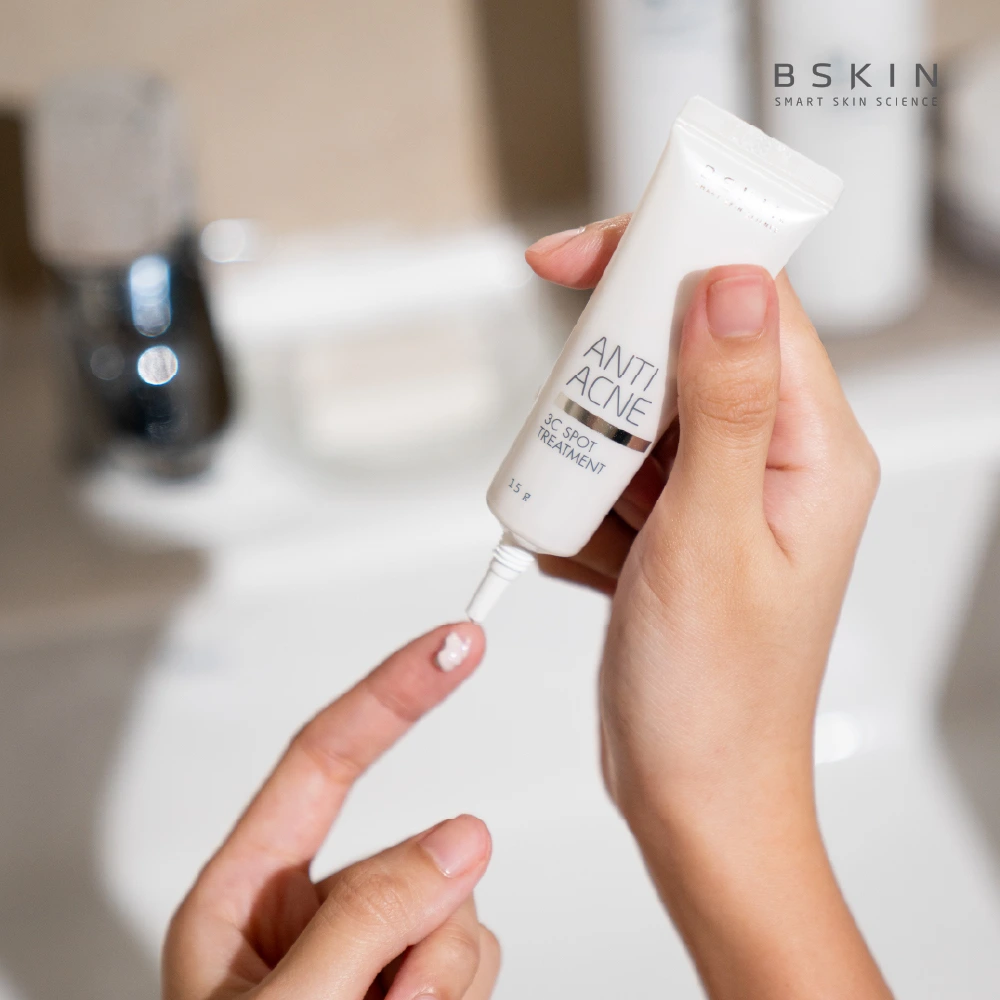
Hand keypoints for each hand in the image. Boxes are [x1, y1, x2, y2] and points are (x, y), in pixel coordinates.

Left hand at [164, 624, 499, 999]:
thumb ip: (368, 917)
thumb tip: (462, 839)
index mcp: (247, 895)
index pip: (325, 758)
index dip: (391, 693)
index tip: (452, 646)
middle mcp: (309, 914)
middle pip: (417, 851)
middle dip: (428, 922)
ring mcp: (366, 950)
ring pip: (459, 907)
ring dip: (447, 973)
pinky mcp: (410, 980)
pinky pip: (475, 957)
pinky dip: (463, 993)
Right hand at [527, 218, 889, 997]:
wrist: (691, 795)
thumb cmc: (716, 698)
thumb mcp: (709, 540)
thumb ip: (720, 404)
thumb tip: (729, 284)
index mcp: (811, 451)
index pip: (753, 304)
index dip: (672, 259)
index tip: (591, 251)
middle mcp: (771, 461)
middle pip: (683, 349)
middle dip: (610, 373)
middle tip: (571, 411)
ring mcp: (717, 493)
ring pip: (639, 412)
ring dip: (588, 446)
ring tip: (587, 516)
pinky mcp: (675, 524)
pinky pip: (618, 470)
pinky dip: (584, 499)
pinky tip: (586, 555)